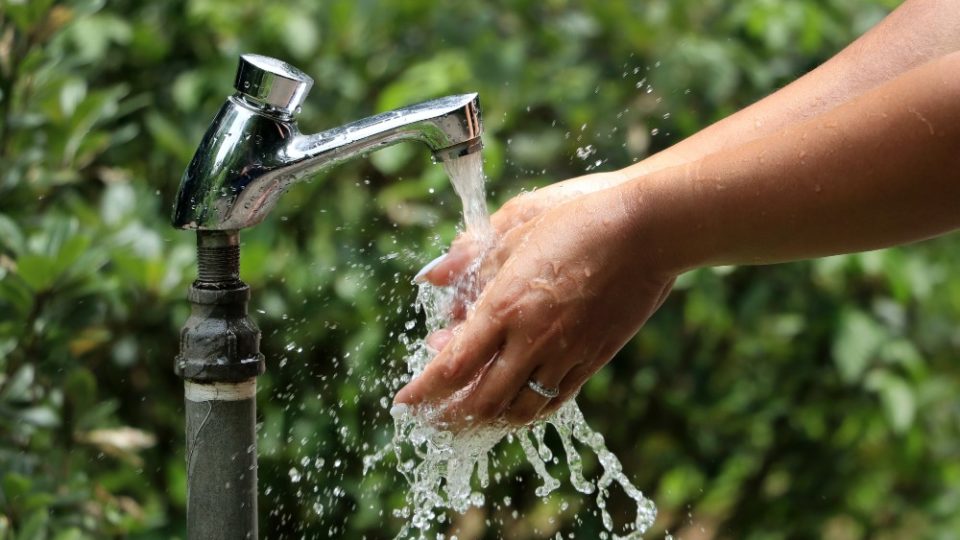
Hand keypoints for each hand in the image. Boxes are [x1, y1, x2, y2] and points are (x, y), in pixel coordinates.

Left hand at [395, 182, 677, 425]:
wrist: (648, 229)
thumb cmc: (580, 217)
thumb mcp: (516, 226)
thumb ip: (470, 257)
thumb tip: (431, 276)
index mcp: (505, 306)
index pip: (452, 366)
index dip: (424, 391)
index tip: (404, 403)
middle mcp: (532, 340)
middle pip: (480, 400)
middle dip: (449, 417)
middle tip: (431, 421)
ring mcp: (566, 354)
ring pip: (518, 409)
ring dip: (487, 420)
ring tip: (468, 419)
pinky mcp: (593, 358)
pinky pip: (554, 399)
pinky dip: (526, 412)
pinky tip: (515, 407)